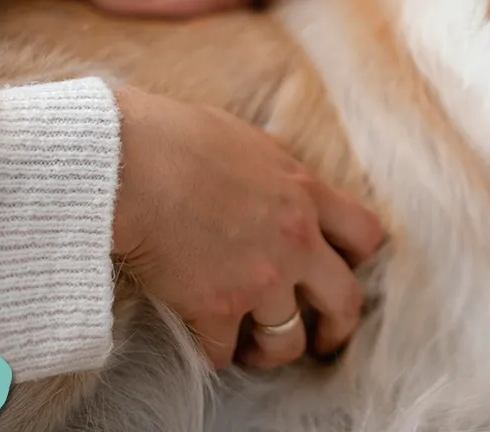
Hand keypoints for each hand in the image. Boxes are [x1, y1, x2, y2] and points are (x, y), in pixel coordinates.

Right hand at [109, 86, 383, 369]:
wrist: (125, 162)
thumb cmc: (172, 137)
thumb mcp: (247, 140)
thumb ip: (272, 172)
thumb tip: (268, 182)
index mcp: (306, 192)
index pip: (365, 234)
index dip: (356, 258)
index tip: (340, 269)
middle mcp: (295, 240)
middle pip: (345, 300)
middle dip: (337, 326)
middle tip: (322, 338)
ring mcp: (260, 279)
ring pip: (288, 341)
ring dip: (272, 349)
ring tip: (254, 348)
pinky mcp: (216, 308)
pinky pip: (224, 352)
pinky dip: (215, 353)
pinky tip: (204, 343)